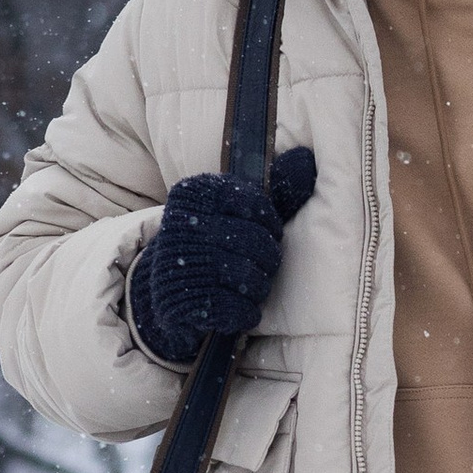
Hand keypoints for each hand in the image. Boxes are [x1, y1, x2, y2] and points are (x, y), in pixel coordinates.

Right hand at [127, 149, 316, 363]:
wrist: (166, 286)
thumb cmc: (213, 242)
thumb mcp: (236, 210)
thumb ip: (273, 187)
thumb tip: (306, 159)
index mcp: (195, 193)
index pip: (255, 203)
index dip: (270, 224)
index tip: (267, 233)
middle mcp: (182, 223)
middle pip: (255, 242)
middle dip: (268, 259)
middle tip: (261, 265)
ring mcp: (179, 262)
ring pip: (248, 277)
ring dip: (259, 287)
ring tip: (250, 286)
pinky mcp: (181, 301)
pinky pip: (235, 308)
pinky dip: (245, 312)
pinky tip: (240, 309)